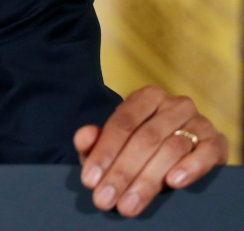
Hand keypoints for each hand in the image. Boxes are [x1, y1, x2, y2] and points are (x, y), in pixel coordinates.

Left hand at [75, 85, 228, 216]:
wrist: (182, 150)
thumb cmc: (140, 146)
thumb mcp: (114, 144)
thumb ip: (94, 141)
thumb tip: (85, 137)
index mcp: (146, 98)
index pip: (122, 123)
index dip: (104, 152)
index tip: (90, 179)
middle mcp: (174, 105)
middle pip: (145, 138)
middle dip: (122, 172)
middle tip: (106, 198)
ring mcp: (198, 122)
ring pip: (171, 149)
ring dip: (148, 180)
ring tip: (129, 203)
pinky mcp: (217, 142)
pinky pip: (206, 153)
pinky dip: (190, 167)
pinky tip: (173, 182)